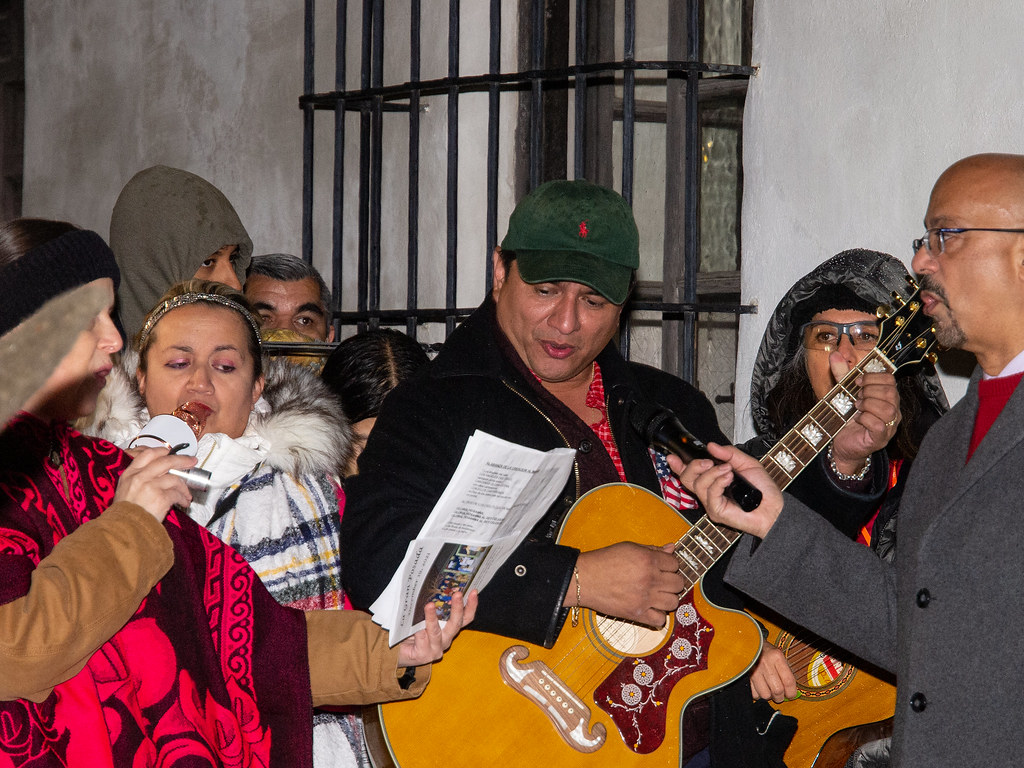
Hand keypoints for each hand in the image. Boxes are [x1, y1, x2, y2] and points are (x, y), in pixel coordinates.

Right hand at [113, 447, 196, 522]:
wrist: (124, 530)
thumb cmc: (125, 514)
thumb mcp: (125, 491)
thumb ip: (139, 479)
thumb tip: (161, 473)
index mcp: (129, 474)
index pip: (147, 454)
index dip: (162, 451)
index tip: (171, 452)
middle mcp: (139, 477)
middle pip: (165, 461)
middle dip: (182, 460)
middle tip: (192, 461)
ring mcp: (150, 486)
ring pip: (175, 479)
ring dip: (184, 487)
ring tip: (186, 495)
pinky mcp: (161, 497)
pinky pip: (178, 494)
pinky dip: (183, 498)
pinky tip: (184, 503)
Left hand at [397, 589, 477, 667]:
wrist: (396, 651)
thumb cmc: (410, 631)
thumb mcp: (423, 617)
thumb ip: (431, 607)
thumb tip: (431, 588)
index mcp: (448, 630)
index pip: (465, 618)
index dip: (471, 606)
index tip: (473, 591)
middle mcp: (445, 639)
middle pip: (456, 624)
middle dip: (457, 608)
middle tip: (457, 594)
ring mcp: (435, 649)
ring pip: (437, 632)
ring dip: (433, 618)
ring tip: (429, 605)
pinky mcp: (423, 655)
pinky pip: (422, 641)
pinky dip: (419, 632)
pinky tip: (415, 628)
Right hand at [573, 542, 684, 627]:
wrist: (584, 579)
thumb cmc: (604, 561)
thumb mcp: (629, 548)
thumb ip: (652, 549)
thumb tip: (672, 548)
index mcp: (648, 560)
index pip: (675, 564)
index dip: (670, 565)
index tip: (663, 568)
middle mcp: (649, 579)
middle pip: (678, 584)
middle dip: (671, 581)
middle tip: (661, 581)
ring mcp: (644, 598)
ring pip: (673, 602)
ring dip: (667, 598)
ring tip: (657, 595)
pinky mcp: (637, 614)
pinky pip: (660, 620)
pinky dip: (658, 616)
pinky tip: (650, 608)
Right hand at [670, 442, 782, 538]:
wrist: (774, 507)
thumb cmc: (763, 491)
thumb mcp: (747, 464)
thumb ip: (729, 454)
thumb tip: (711, 446)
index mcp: (714, 481)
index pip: (691, 474)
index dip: (679, 466)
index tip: (672, 457)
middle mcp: (710, 493)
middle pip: (687, 479)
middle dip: (694, 466)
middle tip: (709, 462)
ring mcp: (712, 504)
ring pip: (698, 485)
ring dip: (713, 473)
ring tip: (728, 471)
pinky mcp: (717, 512)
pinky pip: (710, 494)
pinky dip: (718, 482)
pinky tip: (729, 479)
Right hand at [750, 642, 797, 701]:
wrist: (748, 644)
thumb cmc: (766, 652)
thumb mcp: (778, 656)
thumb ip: (786, 672)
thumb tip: (791, 692)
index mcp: (776, 657)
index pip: (788, 681)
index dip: (791, 692)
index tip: (791, 694)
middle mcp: (765, 663)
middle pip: (777, 690)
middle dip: (780, 696)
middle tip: (779, 694)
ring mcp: (754, 670)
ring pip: (765, 695)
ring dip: (768, 696)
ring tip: (768, 689)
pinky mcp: (744, 676)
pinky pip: (754, 694)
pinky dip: (758, 694)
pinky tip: (759, 687)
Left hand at [829, 358, 899, 473]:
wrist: (840, 444)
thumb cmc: (845, 418)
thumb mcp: (842, 392)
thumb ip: (841, 374)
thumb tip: (834, 353)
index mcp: (886, 397)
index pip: (890, 379)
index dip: (872, 377)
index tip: (857, 381)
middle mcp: (892, 410)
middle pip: (890, 392)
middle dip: (869, 390)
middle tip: (856, 396)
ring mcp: (889, 426)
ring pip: (888, 408)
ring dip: (867, 404)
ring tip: (856, 407)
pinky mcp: (880, 438)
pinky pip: (879, 424)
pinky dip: (865, 419)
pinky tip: (857, 419)